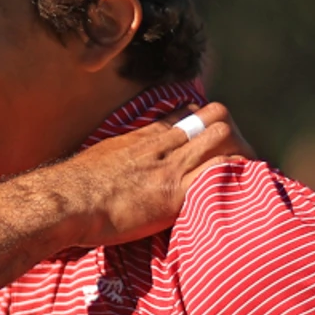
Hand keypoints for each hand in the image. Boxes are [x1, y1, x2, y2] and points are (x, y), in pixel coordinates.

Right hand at [45, 103, 249, 246]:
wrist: (68, 201)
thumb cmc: (74, 186)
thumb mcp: (101, 158)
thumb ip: (120, 156)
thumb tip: (118, 166)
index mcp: (144, 137)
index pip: (187, 113)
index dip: (205, 123)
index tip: (210, 139)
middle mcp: (164, 145)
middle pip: (214, 118)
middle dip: (231, 135)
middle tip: (236, 159)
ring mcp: (172, 167)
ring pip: (222, 138)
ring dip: (239, 154)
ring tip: (246, 174)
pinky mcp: (176, 193)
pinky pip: (218, 175)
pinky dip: (234, 179)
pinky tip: (242, 191)